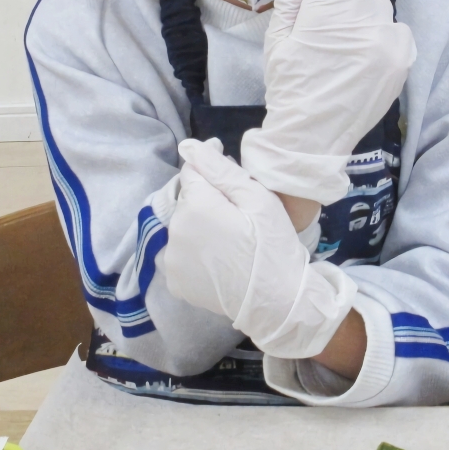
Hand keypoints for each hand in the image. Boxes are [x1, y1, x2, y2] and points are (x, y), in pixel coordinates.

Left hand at [162, 139, 356, 358]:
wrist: (277, 302)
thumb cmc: (272, 246)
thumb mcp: (257, 199)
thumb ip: (220, 170)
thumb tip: (189, 147)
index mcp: (194, 206)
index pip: (192, 173)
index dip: (213, 174)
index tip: (235, 186)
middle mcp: (174, 231)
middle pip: (187, 202)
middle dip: (208, 202)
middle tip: (240, 218)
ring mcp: (171, 259)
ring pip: (184, 228)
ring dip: (200, 227)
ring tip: (231, 241)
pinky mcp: (175, 281)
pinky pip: (182, 254)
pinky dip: (196, 252)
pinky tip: (220, 260)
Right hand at [239, 0, 416, 203]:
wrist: (314, 141)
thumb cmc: (290, 87)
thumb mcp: (278, 39)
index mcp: (326, 5)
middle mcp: (362, 12)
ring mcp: (387, 32)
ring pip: (372, 1)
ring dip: (357, 12)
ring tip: (336, 50)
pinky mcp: (402, 52)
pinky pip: (387, 27)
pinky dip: (373, 36)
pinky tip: (354, 61)